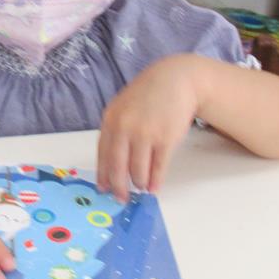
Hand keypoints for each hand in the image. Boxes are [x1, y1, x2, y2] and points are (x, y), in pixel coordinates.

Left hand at [97, 54, 210, 200]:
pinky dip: (155, 181)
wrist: (176, 80)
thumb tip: (112, 162)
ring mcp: (146, 134)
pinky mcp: (166, 139)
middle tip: (121, 198)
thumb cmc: (148, 95)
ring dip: (139, 183)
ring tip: (141, 186)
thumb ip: (116, 130)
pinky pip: (158, 168)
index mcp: (111, 119)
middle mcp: (125, 128)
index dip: (103, 175)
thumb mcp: (123, 107)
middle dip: (119, 187)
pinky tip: (154, 188)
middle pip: (117, 167)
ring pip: (138, 171)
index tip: (104, 189)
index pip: (103, 154)